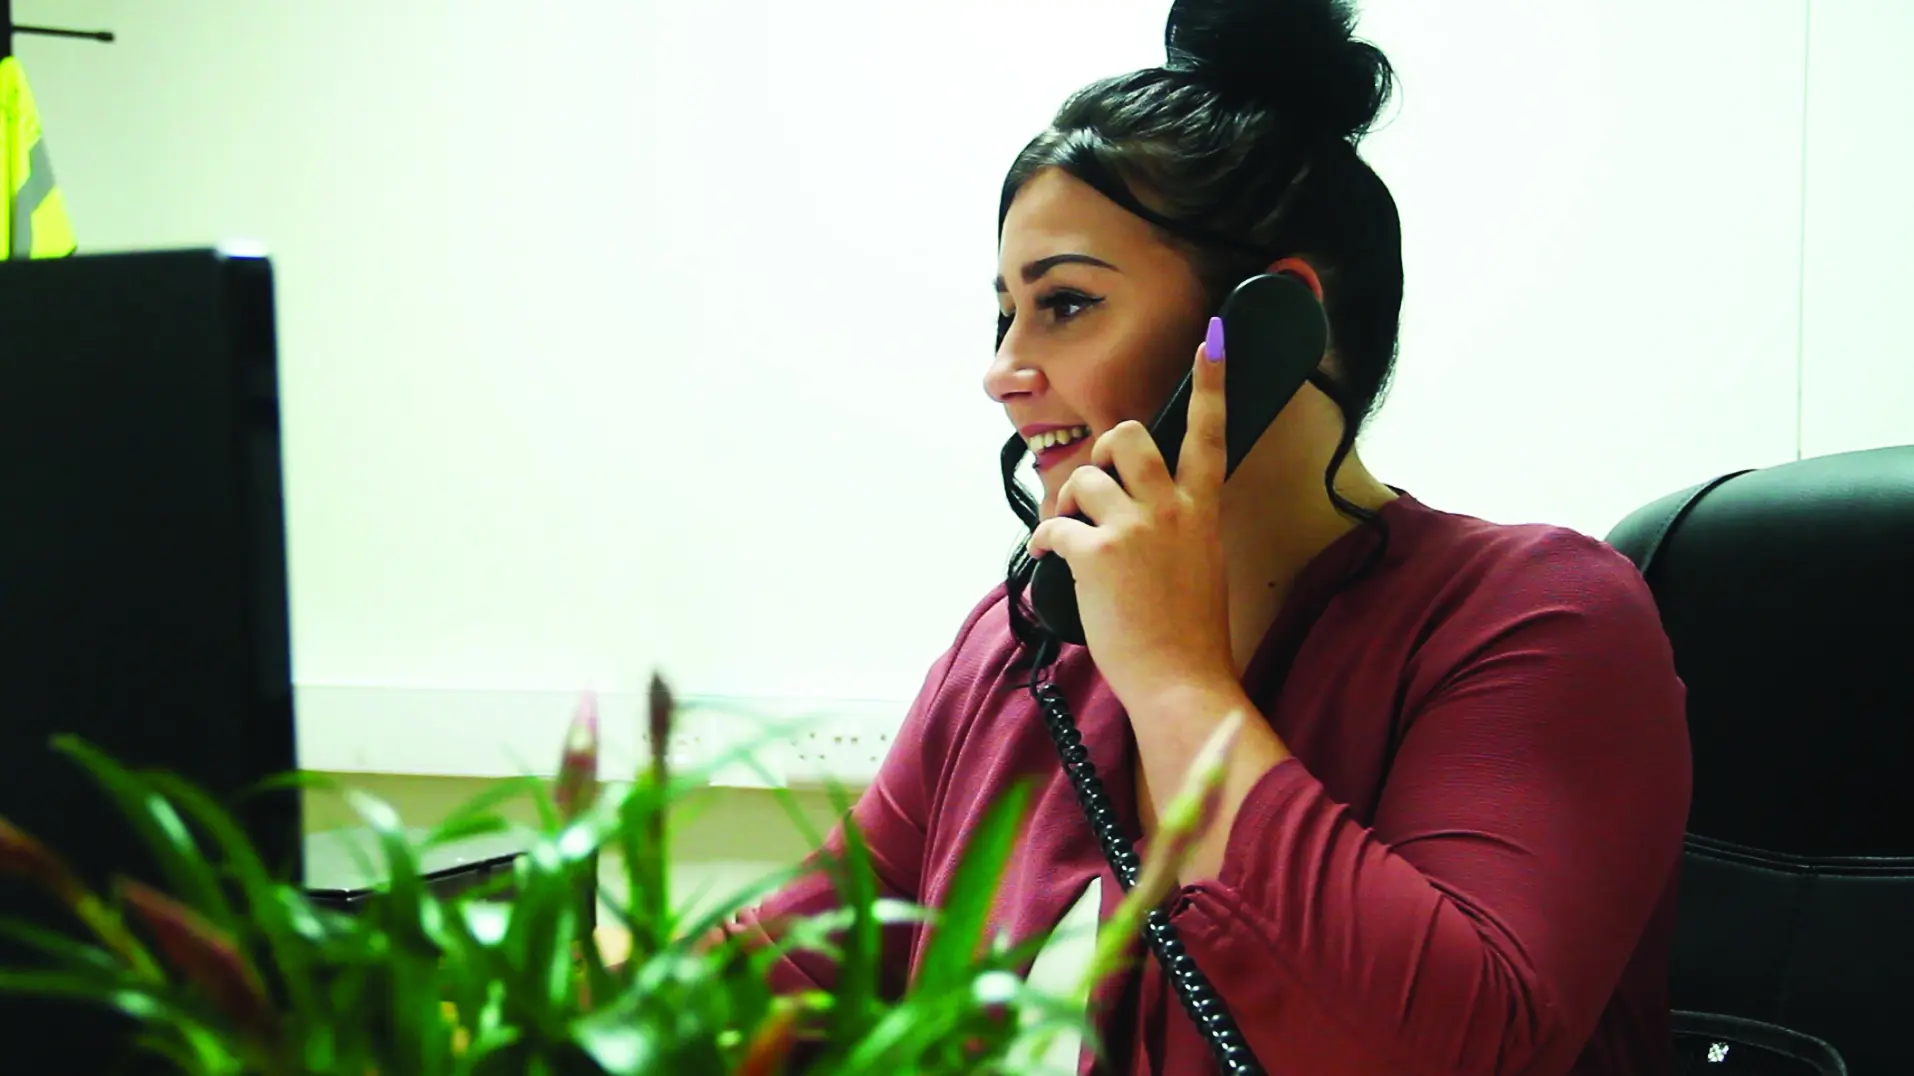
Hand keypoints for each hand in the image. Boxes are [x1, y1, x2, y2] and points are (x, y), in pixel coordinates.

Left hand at [1028, 324, 1236, 715]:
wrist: (1182, 681)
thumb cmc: (1190, 636)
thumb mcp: (1203, 567)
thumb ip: (1180, 529)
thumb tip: (1149, 518)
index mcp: (1202, 511)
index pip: (1210, 434)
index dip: (1210, 384)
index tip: (1211, 339)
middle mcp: (1171, 510)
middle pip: (1130, 438)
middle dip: (1104, 451)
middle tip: (1094, 489)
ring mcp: (1134, 529)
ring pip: (1087, 477)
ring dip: (1070, 501)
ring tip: (1073, 534)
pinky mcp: (1097, 554)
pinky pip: (1056, 526)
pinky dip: (1047, 542)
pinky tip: (1055, 563)